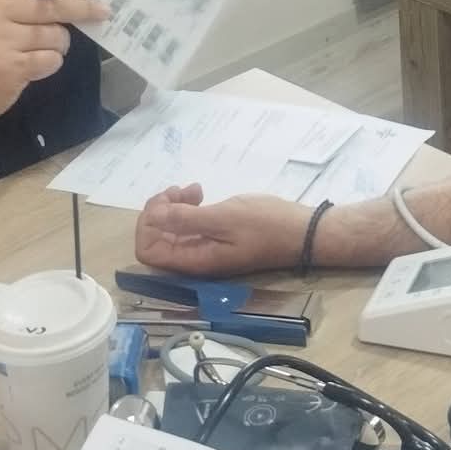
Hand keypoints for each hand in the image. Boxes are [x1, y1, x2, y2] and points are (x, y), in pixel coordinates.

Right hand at [0, 0, 105, 121]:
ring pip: (56, 35)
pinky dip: (51, 62)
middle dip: (82, 7)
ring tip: (43, 48)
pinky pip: (51, 60)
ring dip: (60, 43)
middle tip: (102, 11)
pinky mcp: (12, 69)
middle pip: (53, 4)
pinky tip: (36, 65)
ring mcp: (3, 41)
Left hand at [135, 184, 307, 274]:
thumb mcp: (224, 218)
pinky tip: (201, 195)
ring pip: (172, 230)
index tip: (165, 201)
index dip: (147, 224)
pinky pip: (189, 227)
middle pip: (157, 239)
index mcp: (194, 260)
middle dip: (160, 211)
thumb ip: (186, 219)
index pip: (148, 251)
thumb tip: (152, 217)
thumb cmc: (266, 224)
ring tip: (193, 189)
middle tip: (180, 190)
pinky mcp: (217, 240)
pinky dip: (188, 209)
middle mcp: (195, 259)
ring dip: (174, 206)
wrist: (303, 233)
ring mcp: (206, 250)